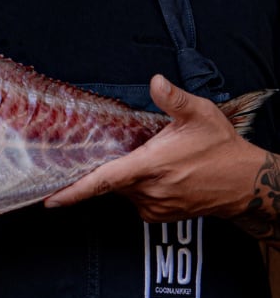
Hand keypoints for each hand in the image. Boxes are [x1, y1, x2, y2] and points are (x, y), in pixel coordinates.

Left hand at [44, 74, 269, 221]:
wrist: (247, 183)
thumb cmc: (221, 148)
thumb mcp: (200, 115)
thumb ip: (174, 98)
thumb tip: (156, 81)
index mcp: (151, 166)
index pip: (104, 181)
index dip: (75, 191)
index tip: (50, 200)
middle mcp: (149, 191)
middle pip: (109, 181)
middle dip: (108, 165)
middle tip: (126, 148)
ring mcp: (154, 206)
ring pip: (122, 190)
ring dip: (127, 175)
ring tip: (154, 159)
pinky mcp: (160, 215)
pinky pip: (136, 200)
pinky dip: (138, 187)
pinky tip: (158, 174)